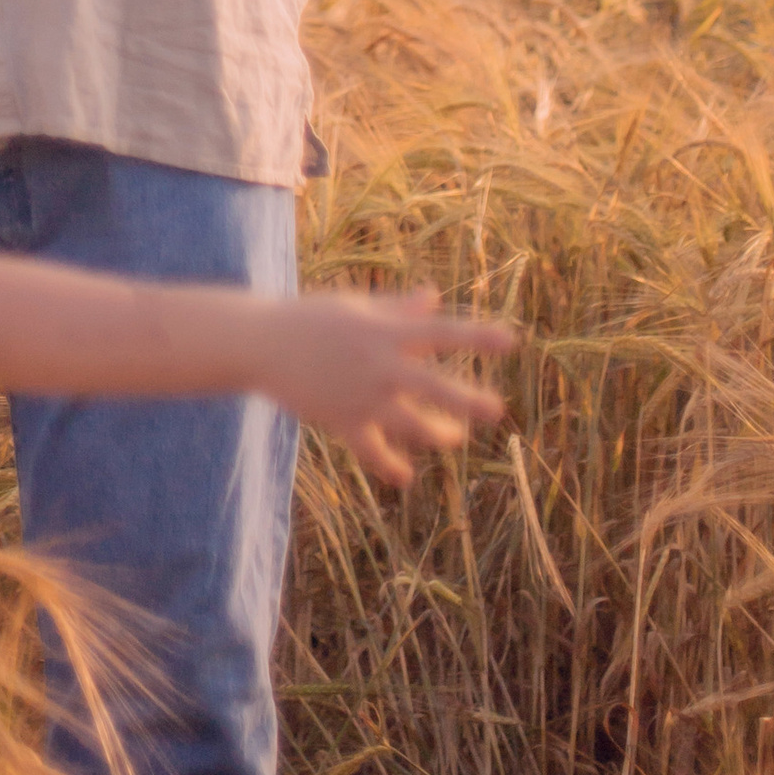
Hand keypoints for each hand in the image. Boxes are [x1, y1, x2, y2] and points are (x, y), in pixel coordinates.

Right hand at [265, 290, 511, 486]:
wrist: (261, 344)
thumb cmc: (310, 317)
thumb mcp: (355, 306)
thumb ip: (398, 308)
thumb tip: (434, 298)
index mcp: (384, 332)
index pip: (442, 333)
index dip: (478, 336)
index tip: (512, 341)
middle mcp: (379, 365)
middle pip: (435, 387)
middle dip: (468, 401)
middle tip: (497, 410)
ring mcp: (362, 396)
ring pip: (412, 425)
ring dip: (438, 434)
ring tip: (452, 436)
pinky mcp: (343, 421)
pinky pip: (373, 451)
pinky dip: (390, 466)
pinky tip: (405, 476)